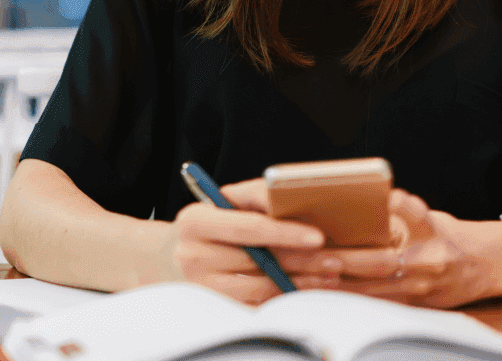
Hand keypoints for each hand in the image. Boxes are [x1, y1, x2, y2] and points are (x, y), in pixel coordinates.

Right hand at [158, 179, 343, 304]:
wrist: (167, 256)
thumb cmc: (208, 222)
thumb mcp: (223, 199)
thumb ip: (255, 194)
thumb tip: (289, 195)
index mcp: (196, 222)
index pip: (249, 228)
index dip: (285, 232)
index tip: (317, 236)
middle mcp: (194, 256)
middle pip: (259, 261)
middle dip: (301, 261)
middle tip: (334, 259)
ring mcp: (202, 287)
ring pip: (261, 288)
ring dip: (299, 282)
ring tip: (328, 275)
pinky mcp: (214, 308)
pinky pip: (256, 307)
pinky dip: (285, 299)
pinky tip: (307, 290)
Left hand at [320, 190, 501, 308]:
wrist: (486, 265)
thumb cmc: (450, 236)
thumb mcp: (430, 217)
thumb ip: (400, 217)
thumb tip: (363, 209)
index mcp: (432, 232)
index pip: (415, 216)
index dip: (401, 207)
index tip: (385, 200)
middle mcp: (428, 261)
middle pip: (382, 262)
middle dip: (346, 259)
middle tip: (316, 254)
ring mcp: (422, 287)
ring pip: (373, 290)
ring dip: (339, 285)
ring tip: (308, 279)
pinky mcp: (416, 306)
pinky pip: (377, 305)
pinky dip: (350, 300)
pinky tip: (325, 296)